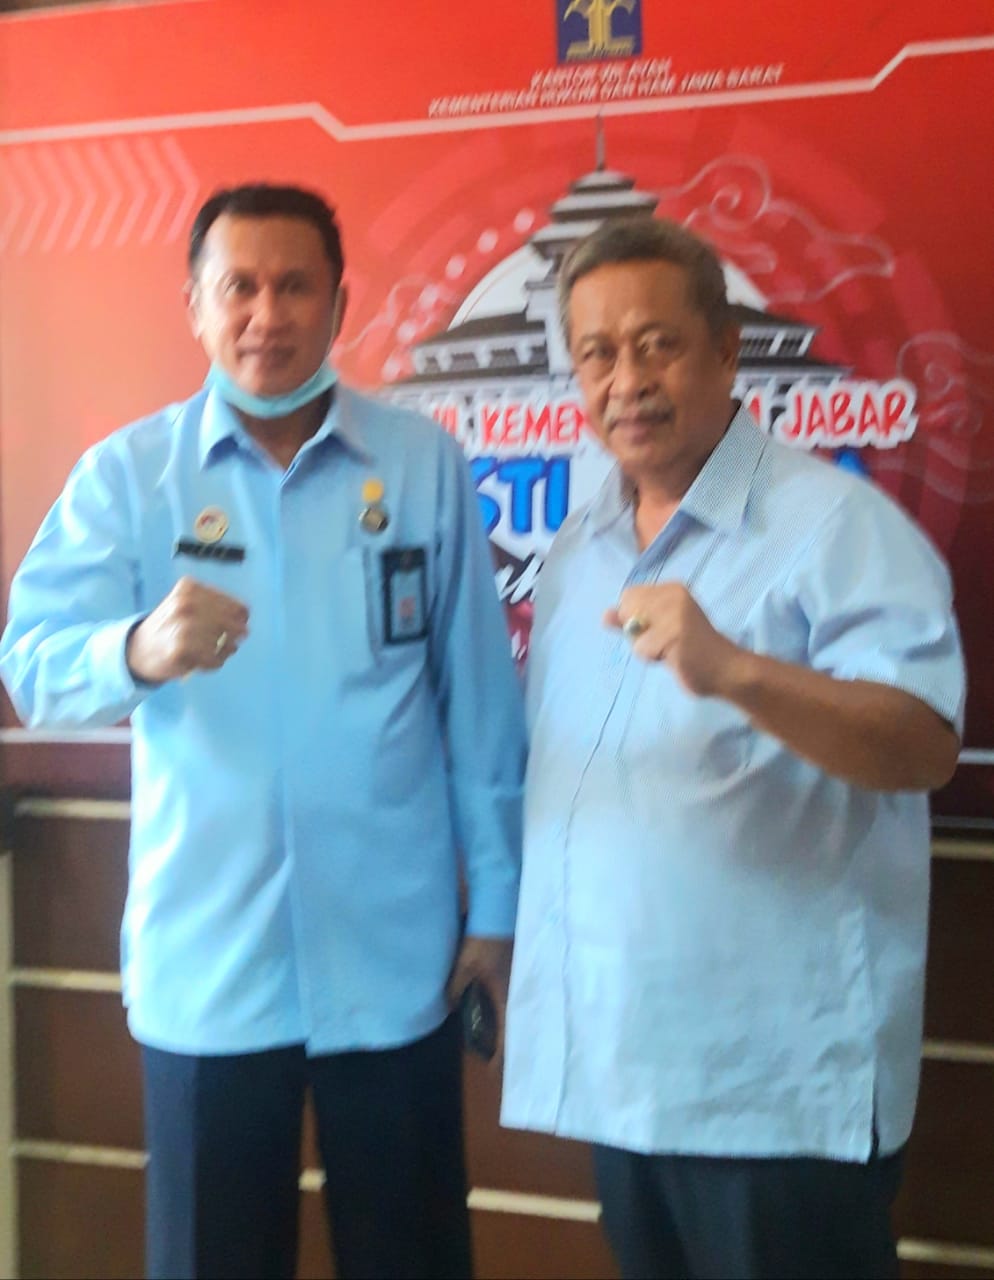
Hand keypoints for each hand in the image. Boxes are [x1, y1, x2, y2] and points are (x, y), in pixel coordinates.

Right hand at [126, 576, 249, 683]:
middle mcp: (185, 603)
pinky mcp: (180, 649)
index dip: (242, 617)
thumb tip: (244, 622)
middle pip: (232, 624)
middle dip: (236, 635)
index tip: (241, 623)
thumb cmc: (170, 627)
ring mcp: (182, 625)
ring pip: (224, 642)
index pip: (235, 605)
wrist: (137, 649)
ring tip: (217, 652)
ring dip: (225, 651)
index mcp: (190, 589)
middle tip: (234, 642)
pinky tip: (204, 662)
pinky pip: (213, 659)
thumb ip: (215, 607)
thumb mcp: (187, 605)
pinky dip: (214, 663)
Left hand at [447, 935, 512, 1068]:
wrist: (499, 910)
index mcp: (507, 994)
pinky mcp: (520, 970)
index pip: (508, 1033)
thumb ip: (456, 988)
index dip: (501, 1055)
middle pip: (517, 1026)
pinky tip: (501, 1011)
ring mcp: (522, 980)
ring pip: (518, 1012)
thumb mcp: (464, 966)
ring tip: (501, 1041)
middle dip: (509, 1045)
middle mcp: (519, 991)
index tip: (493, 1071)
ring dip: (511, 1027)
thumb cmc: (483, 941)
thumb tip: (449, 1009)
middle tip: (498, 1061)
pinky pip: (516, 998)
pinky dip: (510, 1010)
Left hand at [605, 582, 744, 696]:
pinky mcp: (675, 633)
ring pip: (632, 632)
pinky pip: (641, 648)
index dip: (635, 618)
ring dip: (646, 649)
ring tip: (671, 650)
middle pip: (626, 611)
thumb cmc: (691, 650)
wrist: (725, 669)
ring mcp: (675, 613)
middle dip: (638, 633)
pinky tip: (674, 657)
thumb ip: (631, 621)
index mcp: (671, 589)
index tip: (661, 629)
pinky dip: (653, 658)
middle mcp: (673, 594)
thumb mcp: (659, 630)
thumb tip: (604, 615)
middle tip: (666, 641)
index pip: (628, 597)